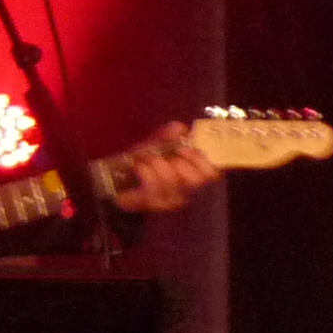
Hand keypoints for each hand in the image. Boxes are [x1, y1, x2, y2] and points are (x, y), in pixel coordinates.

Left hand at [107, 122, 221, 212]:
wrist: (119, 182)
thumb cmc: (145, 163)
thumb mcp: (157, 145)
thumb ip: (169, 136)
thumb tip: (181, 128)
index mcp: (193, 175)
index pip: (213, 173)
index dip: (203, 160)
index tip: (185, 148)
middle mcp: (186, 190)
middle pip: (197, 180)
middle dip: (182, 162)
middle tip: (168, 154)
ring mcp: (170, 200)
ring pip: (173, 182)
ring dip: (159, 164)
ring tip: (149, 158)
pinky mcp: (152, 204)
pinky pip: (153, 188)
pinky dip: (146, 172)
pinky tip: (140, 166)